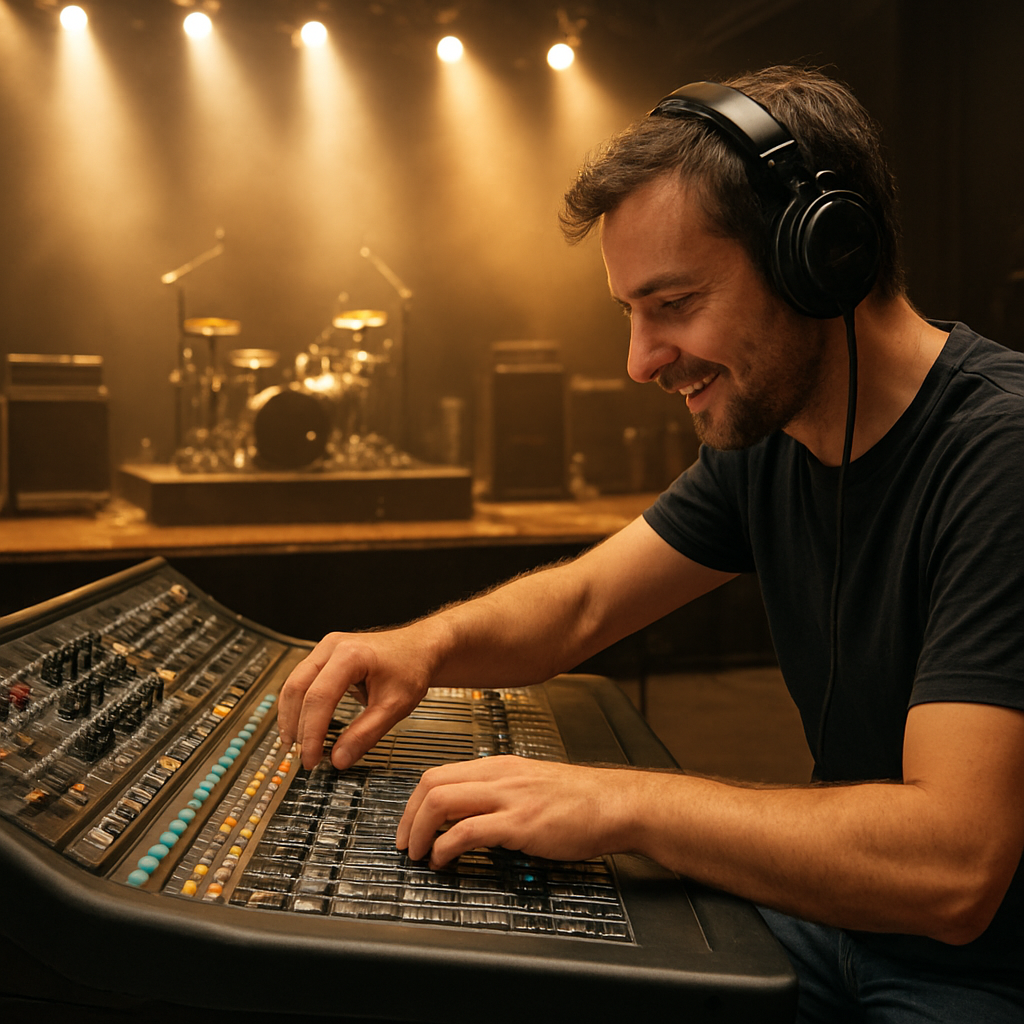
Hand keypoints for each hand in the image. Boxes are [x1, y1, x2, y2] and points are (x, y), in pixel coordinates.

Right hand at [277, 629, 432, 769]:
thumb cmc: (411, 667)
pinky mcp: (324, 656)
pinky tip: (300, 725)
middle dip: (296, 727)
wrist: (420, 647)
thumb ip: (366, 734)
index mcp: (350, 655)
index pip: (319, 698)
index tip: (311, 758)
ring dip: (291, 717)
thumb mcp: (395, 706)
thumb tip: (339, 759)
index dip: (311, 733)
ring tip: (295, 745)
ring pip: (294, 684)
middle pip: (298, 689)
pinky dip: (298, 705)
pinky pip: (301, 681)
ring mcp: (325, 648)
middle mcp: (332, 647)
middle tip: (301, 756)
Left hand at [395, 755, 639, 867]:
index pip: (440, 773)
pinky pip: (467, 830)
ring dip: (419, 831)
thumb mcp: (532, 784)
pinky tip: (444, 860)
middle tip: (404, 843)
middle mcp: (500, 776)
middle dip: (408, 816)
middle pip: (432, 783)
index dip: (414, 801)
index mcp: (500, 766)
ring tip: (419, 855)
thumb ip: (501, 793)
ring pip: (442, 801)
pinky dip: (445, 847)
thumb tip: (471, 814)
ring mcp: (509, 797)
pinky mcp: (520, 823)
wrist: (616, 804)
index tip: (408, 824)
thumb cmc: (581, 800)